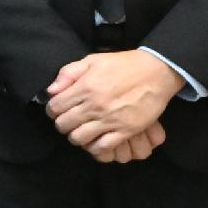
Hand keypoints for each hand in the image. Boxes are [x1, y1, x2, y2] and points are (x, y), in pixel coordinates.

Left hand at [45, 48, 183, 159]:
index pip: (55, 107)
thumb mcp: (93, 60)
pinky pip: (101, 147)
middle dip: (62, 124)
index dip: (53, 110)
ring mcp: (109, 120)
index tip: (58, 110)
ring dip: (76, 136)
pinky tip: (96, 139)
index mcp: (85, 87)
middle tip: (70, 121)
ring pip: (79, 139)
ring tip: (82, 131)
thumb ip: (69, 73)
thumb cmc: (124, 65)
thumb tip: (51, 90)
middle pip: (64, 125)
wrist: (156, 72)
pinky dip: (95, 147)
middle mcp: (94, 105)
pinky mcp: (125, 130)